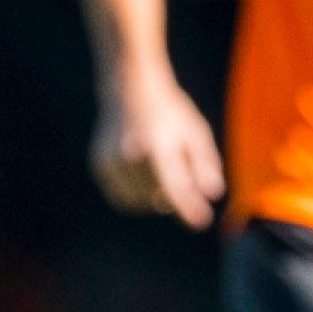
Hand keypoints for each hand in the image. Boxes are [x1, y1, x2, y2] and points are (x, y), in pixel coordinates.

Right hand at [92, 84, 224, 225]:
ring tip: (159, 168)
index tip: (201, 221)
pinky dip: (137, 194)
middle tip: (178, 172)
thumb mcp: (196, 132)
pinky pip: (124, 198)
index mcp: (157, 142)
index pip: (174, 183)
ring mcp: (110, 160)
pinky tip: (142, 171)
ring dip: (155, 197)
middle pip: (158, 197)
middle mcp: (129, 153)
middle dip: (174, 196)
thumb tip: (212, 194)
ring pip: (140, 202)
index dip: (188, 206)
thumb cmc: (170, 115)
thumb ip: (205, 163)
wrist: (129, 90)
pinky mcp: (100, 166)